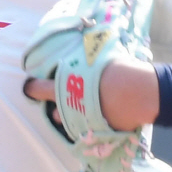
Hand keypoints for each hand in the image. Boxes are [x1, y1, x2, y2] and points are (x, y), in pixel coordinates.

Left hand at [23, 58, 159, 130]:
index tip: (29, 87)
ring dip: (71, 116)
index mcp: (67, 86)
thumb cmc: (119, 70)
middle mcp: (71, 107)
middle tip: (64, 98)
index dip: (33, 89)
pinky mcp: (97, 133)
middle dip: (57, 106)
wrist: (141, 92)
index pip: (41, 89)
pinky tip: (97, 115)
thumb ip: (84, 56)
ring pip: (69, 123)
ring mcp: (83, 122)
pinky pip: (86, 129)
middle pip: (55, 112)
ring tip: (83, 107)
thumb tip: (80, 38)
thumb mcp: (98, 56)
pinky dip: (88, 123)